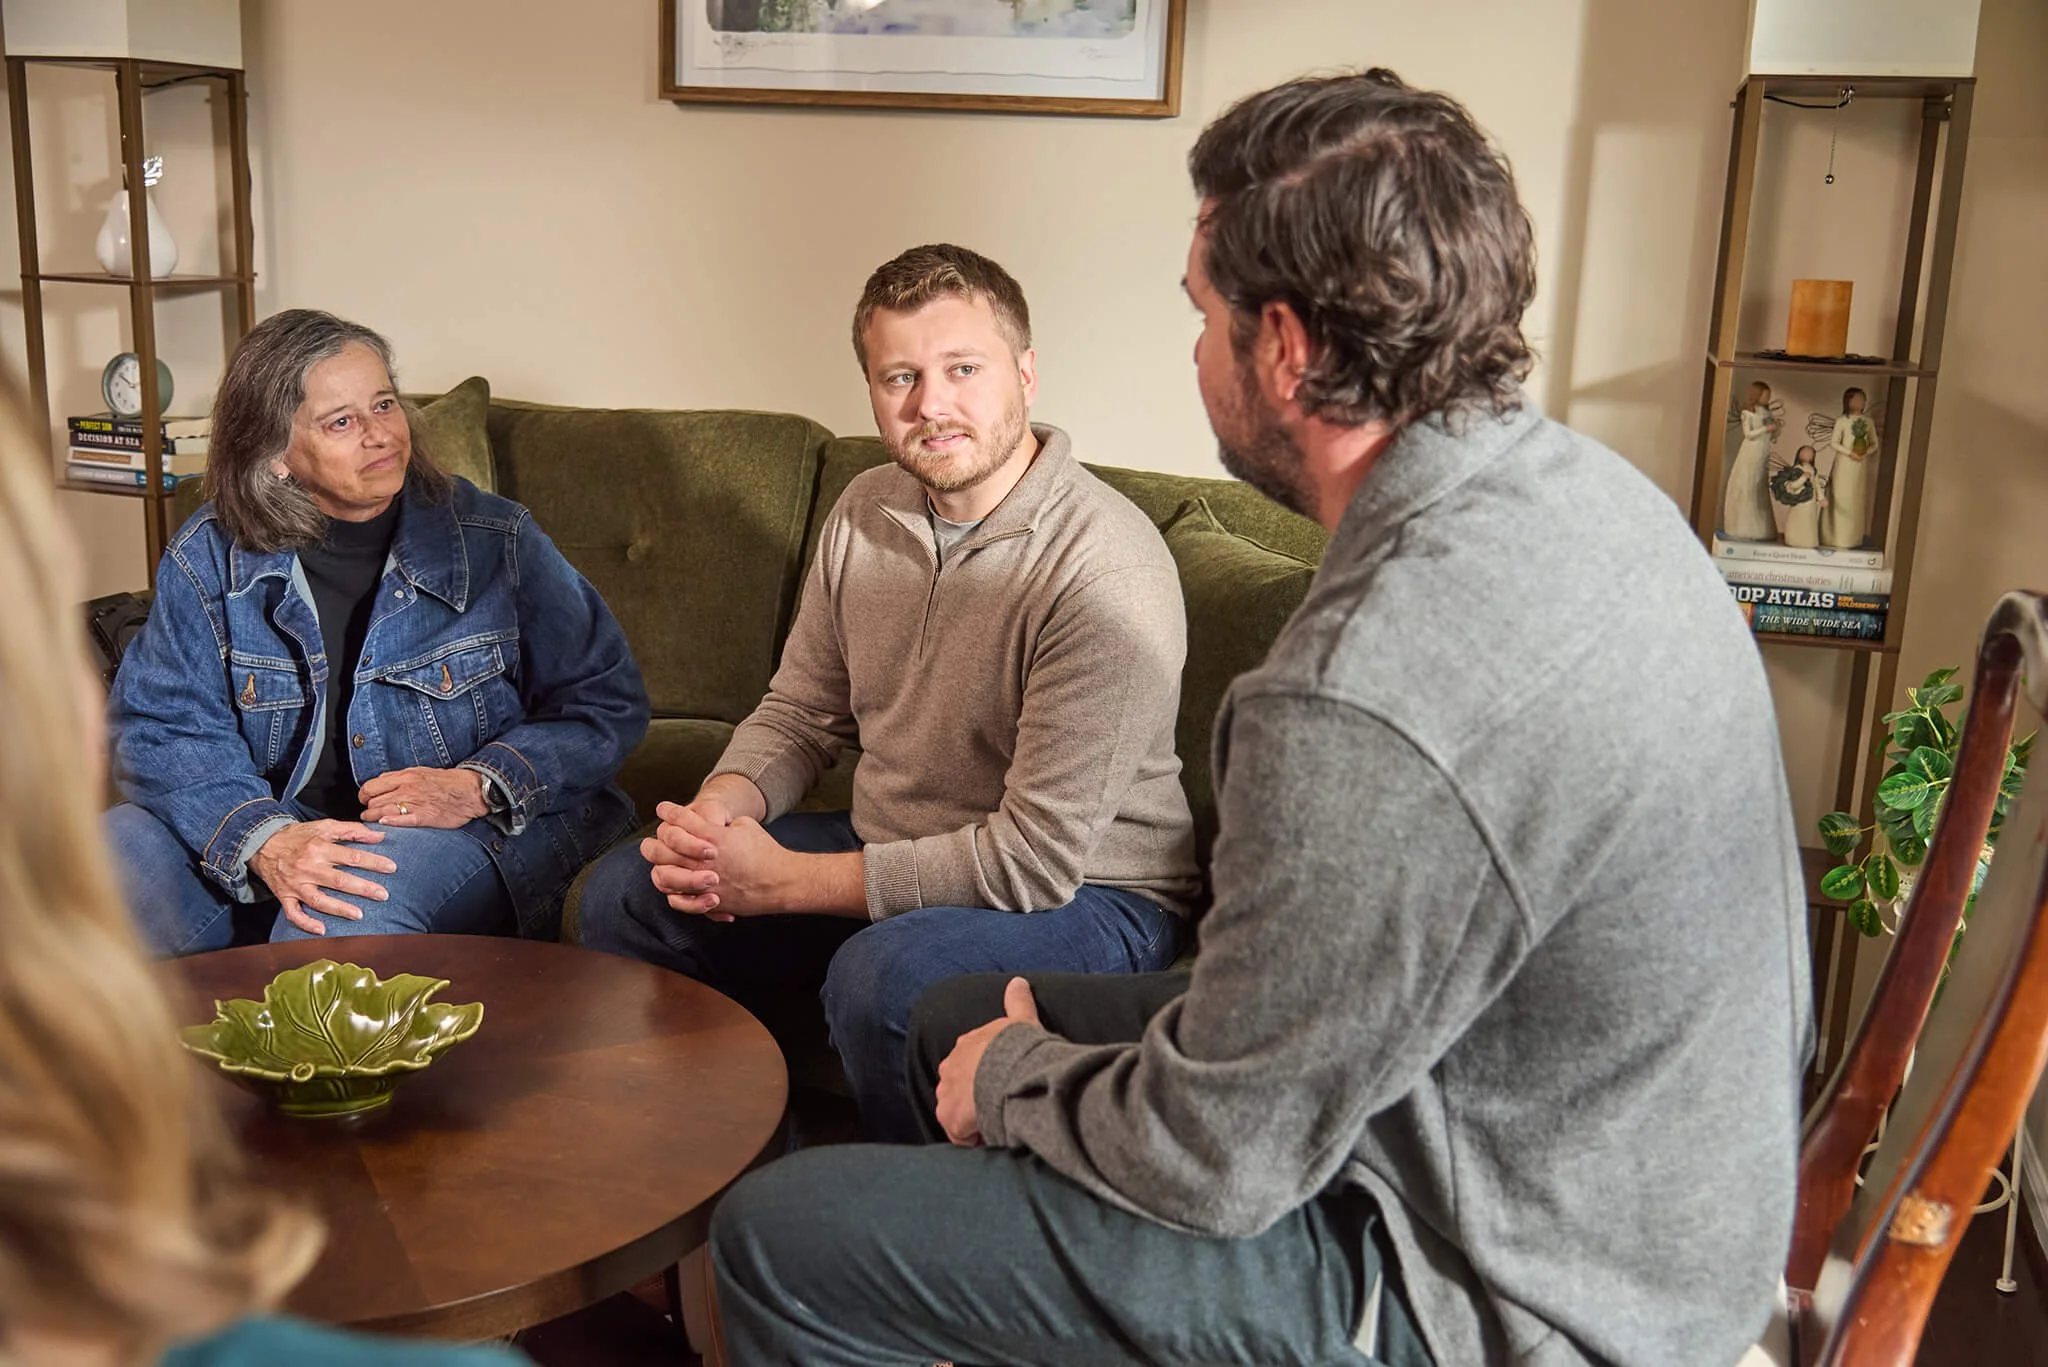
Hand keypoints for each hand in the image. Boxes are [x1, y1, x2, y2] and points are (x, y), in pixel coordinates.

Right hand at [249, 820, 394, 936]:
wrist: (262, 843)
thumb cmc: (298, 836)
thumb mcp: (324, 826)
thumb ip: (352, 830)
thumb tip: (379, 836)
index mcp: (319, 848)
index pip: (351, 857)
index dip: (373, 862)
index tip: (392, 868)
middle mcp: (307, 868)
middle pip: (339, 881)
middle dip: (363, 889)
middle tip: (383, 895)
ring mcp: (295, 884)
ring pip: (318, 900)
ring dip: (339, 909)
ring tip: (359, 915)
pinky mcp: (284, 896)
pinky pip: (293, 913)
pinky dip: (306, 923)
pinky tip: (322, 929)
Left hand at [358, 766, 489, 827]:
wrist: (470, 790)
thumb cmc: (447, 782)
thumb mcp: (420, 772)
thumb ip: (400, 778)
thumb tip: (381, 783)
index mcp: (404, 777)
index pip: (371, 786)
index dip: (364, 795)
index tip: (366, 800)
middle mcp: (406, 789)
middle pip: (373, 802)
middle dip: (368, 810)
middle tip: (370, 814)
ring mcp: (414, 803)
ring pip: (381, 812)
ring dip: (374, 819)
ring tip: (375, 822)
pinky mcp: (424, 817)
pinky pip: (400, 821)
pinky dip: (390, 823)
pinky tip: (385, 824)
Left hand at [645, 802, 792, 921]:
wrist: (780, 882)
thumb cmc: (765, 852)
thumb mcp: (745, 826)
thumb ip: (723, 824)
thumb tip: (713, 825)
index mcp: (713, 837)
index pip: (681, 819)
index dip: (669, 811)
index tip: (663, 809)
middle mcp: (703, 860)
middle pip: (664, 847)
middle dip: (658, 838)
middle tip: (655, 837)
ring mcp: (702, 883)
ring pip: (664, 874)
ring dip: (659, 865)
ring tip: (660, 862)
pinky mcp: (707, 902)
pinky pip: (678, 900)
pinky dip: (672, 892)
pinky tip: (672, 886)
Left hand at [934, 977, 1041, 1147]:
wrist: (1012, 1070)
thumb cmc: (1020, 1047)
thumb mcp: (1021, 1021)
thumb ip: (1018, 1002)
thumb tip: (1018, 981)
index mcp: (966, 1045)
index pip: (967, 1064)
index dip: (981, 1078)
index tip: (996, 1087)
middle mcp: (950, 1066)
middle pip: (957, 1088)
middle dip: (971, 1099)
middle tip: (995, 1107)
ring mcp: (947, 1091)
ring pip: (955, 1111)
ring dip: (970, 1119)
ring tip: (993, 1124)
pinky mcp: (949, 1115)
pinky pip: (958, 1133)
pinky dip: (971, 1137)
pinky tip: (988, 1137)